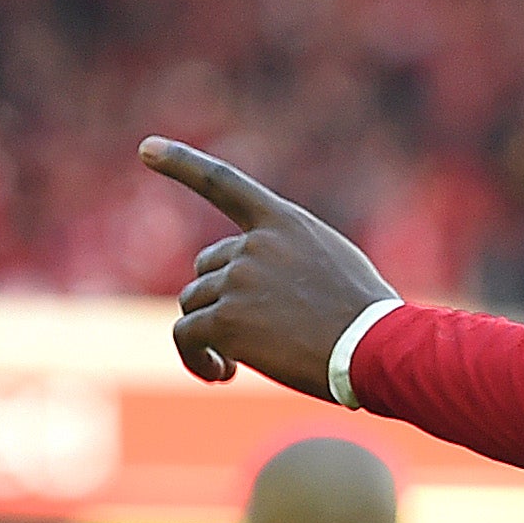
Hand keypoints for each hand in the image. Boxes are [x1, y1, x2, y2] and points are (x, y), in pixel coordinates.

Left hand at [139, 138, 395, 397]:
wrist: (377, 347)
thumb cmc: (366, 317)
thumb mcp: (333, 265)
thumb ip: (287, 259)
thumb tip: (238, 288)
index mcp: (285, 224)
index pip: (226, 183)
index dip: (182, 163)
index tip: (147, 148)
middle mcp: (256, 245)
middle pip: (206, 268)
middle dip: (221, 299)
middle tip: (249, 334)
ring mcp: (238, 280)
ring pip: (194, 303)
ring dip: (210, 332)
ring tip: (237, 361)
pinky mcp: (225, 320)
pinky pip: (187, 336)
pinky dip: (196, 357)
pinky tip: (222, 374)